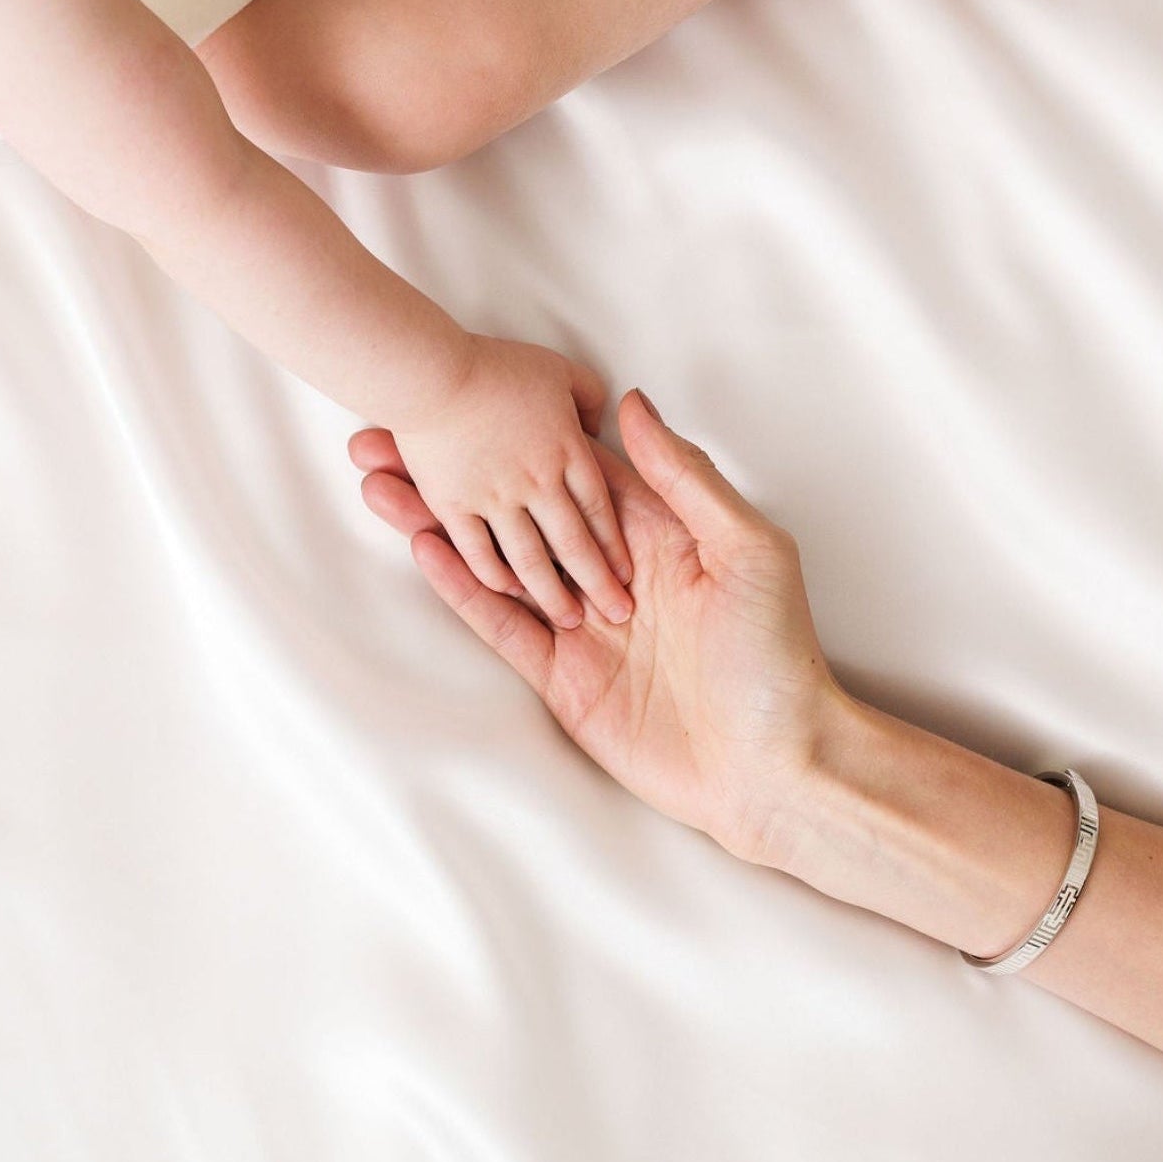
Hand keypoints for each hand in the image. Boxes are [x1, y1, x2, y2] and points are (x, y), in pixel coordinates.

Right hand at [349, 390, 845, 860]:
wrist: (773, 766)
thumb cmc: (778, 656)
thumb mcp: (749, 550)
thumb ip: (687, 479)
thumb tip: (635, 407)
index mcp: (657, 535)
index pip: (572, 474)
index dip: (518, 434)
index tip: (464, 395)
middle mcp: (612, 574)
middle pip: (523, 512)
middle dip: (460, 475)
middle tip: (393, 437)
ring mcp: (584, 628)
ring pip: (501, 564)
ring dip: (443, 524)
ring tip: (384, 485)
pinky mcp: (564, 679)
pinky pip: (505, 626)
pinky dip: (465, 589)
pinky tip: (427, 547)